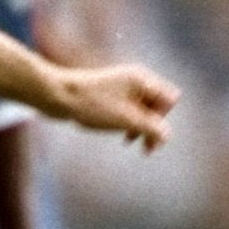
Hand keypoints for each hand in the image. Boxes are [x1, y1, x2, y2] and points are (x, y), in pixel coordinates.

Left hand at [55, 62, 178, 149]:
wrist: (59, 95)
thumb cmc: (94, 105)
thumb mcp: (127, 120)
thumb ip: (151, 128)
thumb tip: (168, 135)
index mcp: (142, 79)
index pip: (169, 99)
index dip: (164, 119)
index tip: (151, 136)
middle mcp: (135, 79)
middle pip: (157, 104)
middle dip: (153, 125)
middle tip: (145, 149)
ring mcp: (122, 85)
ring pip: (142, 108)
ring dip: (140, 126)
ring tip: (129, 141)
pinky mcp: (110, 92)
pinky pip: (128, 108)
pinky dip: (128, 121)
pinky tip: (120, 133)